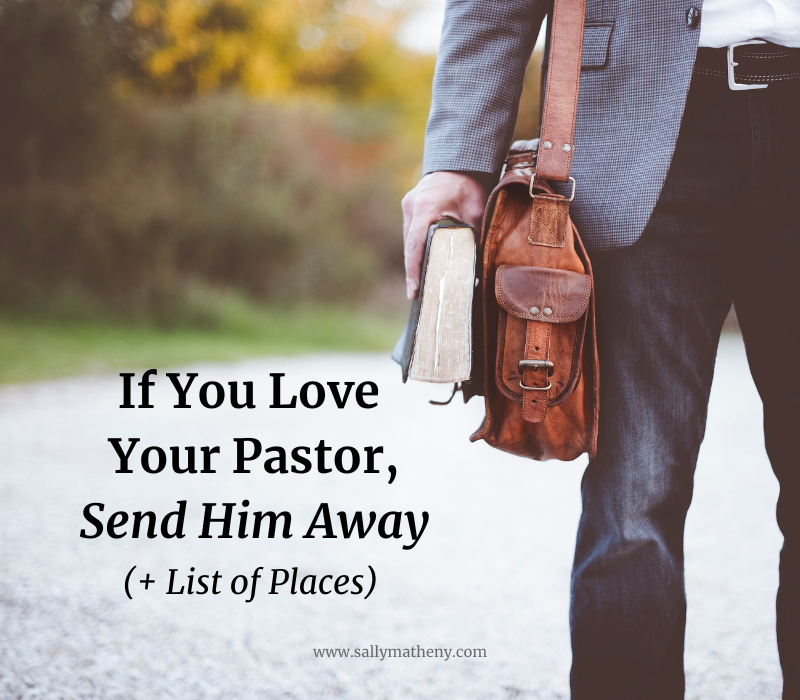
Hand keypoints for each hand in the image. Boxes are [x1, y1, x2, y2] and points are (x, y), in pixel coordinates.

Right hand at [401, 171, 491, 299]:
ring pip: (409, 240)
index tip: (413, 290)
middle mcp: (411, 206)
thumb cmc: (468, 183)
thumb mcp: (475, 209)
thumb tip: (478, 263)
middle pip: (409, 246)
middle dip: (413, 270)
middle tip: (418, 294)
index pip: (415, 245)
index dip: (413, 270)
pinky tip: (423, 264)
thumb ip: (474, 234)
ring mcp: (408, 206)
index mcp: (424, 207)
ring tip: (419, 285)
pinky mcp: (410, 207)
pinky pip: (411, 233)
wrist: (459, 161)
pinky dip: (417, 248)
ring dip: (414, 260)